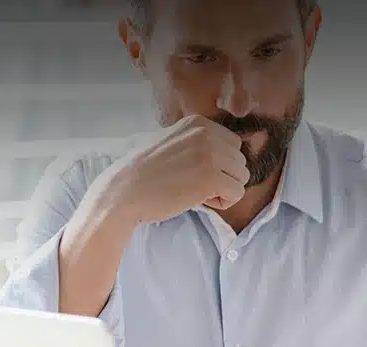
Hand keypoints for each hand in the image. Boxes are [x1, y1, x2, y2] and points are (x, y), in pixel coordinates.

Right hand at [90, 114, 249, 225]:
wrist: (124, 192)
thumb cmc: (143, 172)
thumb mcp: (170, 141)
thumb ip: (195, 140)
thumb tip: (226, 148)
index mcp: (197, 123)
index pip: (233, 144)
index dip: (219, 164)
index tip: (196, 171)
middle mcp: (207, 134)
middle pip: (240, 161)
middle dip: (223, 177)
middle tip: (195, 184)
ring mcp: (210, 154)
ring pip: (242, 177)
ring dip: (223, 190)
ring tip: (197, 192)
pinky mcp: (211, 178)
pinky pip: (237, 193)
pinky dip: (223, 202)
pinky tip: (200, 200)